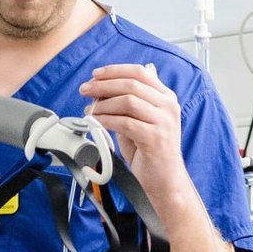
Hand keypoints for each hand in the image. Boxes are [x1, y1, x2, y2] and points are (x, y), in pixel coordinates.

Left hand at [78, 64, 191, 199]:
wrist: (164, 180)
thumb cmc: (149, 152)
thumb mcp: (139, 122)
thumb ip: (126, 105)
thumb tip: (99, 92)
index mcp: (166, 98)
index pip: (140, 72)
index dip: (115, 71)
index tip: (95, 75)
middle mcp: (168, 106)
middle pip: (131, 84)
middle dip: (103, 85)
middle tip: (85, 90)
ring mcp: (163, 122)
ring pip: (128, 101)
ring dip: (103, 104)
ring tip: (89, 111)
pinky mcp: (155, 138)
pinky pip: (125, 123)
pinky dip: (106, 120)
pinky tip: (96, 122)